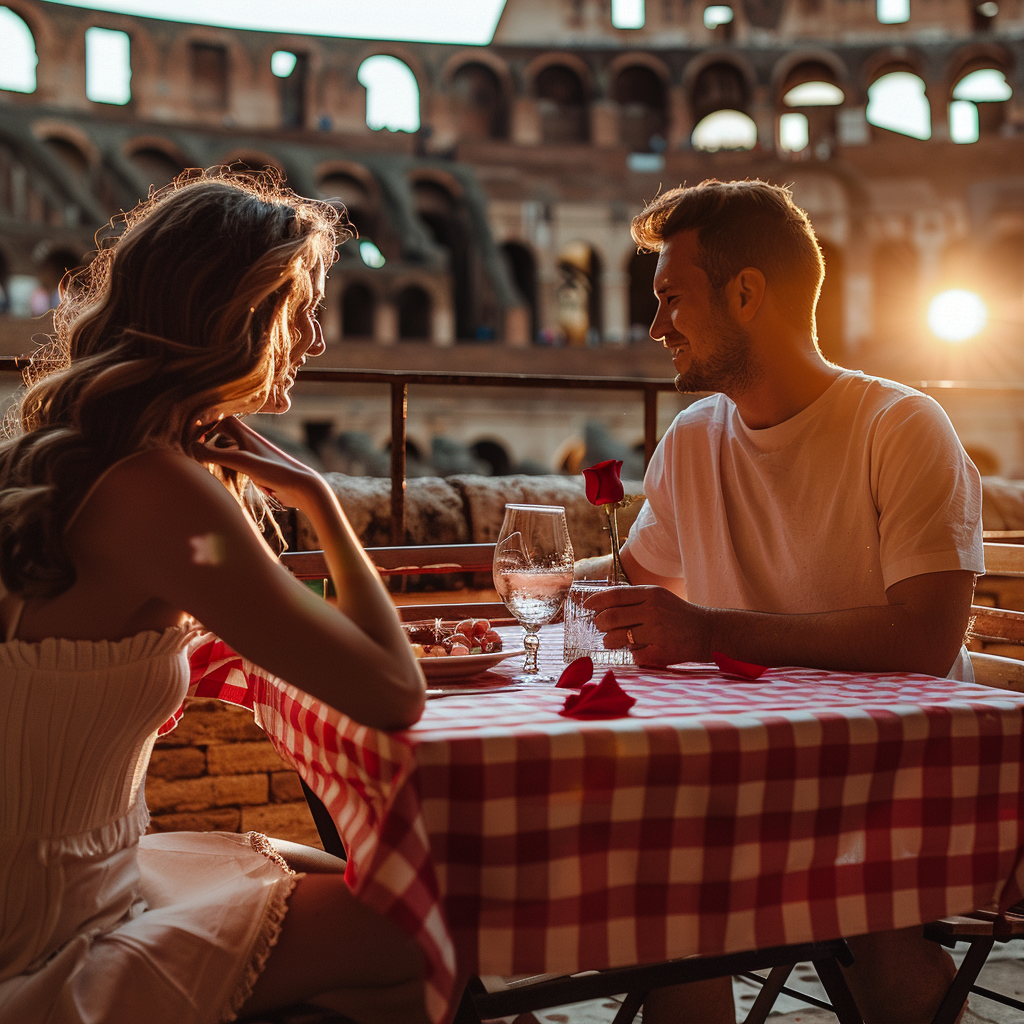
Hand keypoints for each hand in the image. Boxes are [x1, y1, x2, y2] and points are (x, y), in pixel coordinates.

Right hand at [193, 417, 323, 511]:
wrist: (303, 487)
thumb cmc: (276, 471)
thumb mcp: (243, 462)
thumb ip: (216, 455)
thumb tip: (190, 448)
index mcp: (246, 433)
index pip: (220, 418)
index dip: (203, 422)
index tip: (186, 433)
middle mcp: (249, 441)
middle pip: (223, 429)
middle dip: (207, 434)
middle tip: (190, 442)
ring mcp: (254, 454)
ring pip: (229, 446)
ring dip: (216, 449)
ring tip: (200, 455)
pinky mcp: (258, 468)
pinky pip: (236, 461)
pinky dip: (226, 463)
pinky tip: (220, 472)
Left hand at [587, 585, 710, 666]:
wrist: (708, 631)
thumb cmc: (677, 614)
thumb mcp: (659, 597)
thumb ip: (634, 598)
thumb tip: (602, 603)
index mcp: (651, 594)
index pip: (615, 595)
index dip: (597, 601)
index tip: (587, 606)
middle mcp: (653, 611)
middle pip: (611, 618)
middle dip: (600, 624)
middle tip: (600, 626)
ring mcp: (657, 632)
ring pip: (618, 638)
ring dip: (609, 641)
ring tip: (611, 641)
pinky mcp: (661, 652)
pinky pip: (634, 656)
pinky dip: (632, 655)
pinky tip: (637, 651)